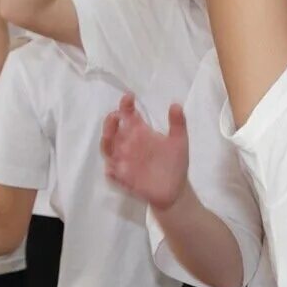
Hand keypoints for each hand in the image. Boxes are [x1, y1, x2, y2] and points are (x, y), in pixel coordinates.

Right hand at [100, 94, 188, 210]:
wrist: (176, 189)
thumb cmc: (175, 162)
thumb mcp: (179, 141)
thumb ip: (178, 123)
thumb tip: (176, 104)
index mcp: (140, 132)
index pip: (128, 115)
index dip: (126, 105)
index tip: (129, 97)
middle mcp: (129, 144)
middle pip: (112, 130)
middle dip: (111, 122)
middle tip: (116, 115)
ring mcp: (124, 161)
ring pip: (108, 149)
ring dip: (106, 142)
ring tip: (109, 136)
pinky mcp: (124, 178)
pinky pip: (113, 174)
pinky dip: (111, 170)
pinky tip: (114, 167)